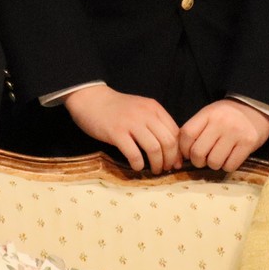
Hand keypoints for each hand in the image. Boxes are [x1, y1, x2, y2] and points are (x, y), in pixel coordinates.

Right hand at [64, 84, 180, 173]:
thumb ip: (155, 123)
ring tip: (153, 170)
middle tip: (165, 169)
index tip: (175, 162)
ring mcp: (130, 122)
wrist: (90, 98)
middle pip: (168, 142)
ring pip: (154, 149)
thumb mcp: (140, 109)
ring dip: (157, 164)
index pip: (175, 133)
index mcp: (153, 108)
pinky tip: (136, 166)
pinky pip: (134, 153)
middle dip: (170, 160)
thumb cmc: (116, 107)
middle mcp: (145, 114)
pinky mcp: (116, 132)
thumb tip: (171, 149)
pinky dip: (138, 164)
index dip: (178, 151)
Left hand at [178, 98, 268, 171]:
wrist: (256, 108)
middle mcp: (220, 123)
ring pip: (214, 161)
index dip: (183, 148)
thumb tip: (182, 151)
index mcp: (207, 114)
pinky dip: (227, 167)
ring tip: (216, 159)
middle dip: (197, 161)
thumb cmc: (227, 114)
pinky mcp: (248, 144)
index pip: (187, 134)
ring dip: (213, 165)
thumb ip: (197, 128)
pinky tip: (228, 160)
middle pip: (198, 151)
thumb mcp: (209, 114)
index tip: (187, 153)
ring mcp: (235, 134)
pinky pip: (231, 165)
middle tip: (201, 160)